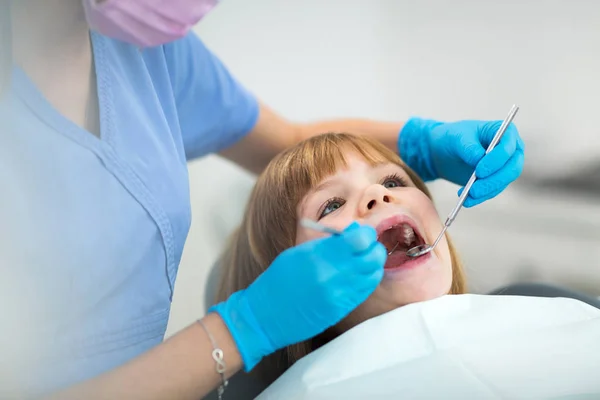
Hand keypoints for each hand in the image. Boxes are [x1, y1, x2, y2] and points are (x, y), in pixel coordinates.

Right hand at [209, 222, 385, 370]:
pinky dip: (366, 280)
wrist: (265, 316)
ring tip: (361, 261)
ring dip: (372, 265)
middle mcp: (332, 275)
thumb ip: (328, 244)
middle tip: (365, 247)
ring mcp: (339, 294)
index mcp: (318, 256)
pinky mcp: (341, 309)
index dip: (365, 234)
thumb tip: (354, 232)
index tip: (360, 233)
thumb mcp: (299, 253)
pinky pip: (365, 291)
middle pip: (373, 257)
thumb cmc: (278, 280)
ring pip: (373, 274)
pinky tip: (357, 276)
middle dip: (373, 248)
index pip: (360, 240)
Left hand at [398, 118, 524, 206]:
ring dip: (486, 191)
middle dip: (493, 180)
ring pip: (503, 182)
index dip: (497, 160)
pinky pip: (492, 191)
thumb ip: (469, 147)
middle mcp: (511, 149)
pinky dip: (480, 197)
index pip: (509, 147)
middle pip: (512, 168)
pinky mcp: (496, 180)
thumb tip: (479, 158)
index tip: (479, 171)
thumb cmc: (452, 137)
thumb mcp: (457, 138)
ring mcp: (505, 166)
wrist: (443, 152)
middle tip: (475, 189)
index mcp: (505, 131)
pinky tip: (467, 200)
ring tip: (468, 195)